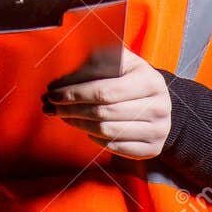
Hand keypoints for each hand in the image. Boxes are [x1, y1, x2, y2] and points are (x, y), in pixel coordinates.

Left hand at [42, 48, 171, 158]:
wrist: (161, 101)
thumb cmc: (132, 78)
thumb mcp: (120, 62)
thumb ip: (95, 63)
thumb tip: (62, 79)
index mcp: (150, 81)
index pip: (104, 90)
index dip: (74, 93)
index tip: (52, 93)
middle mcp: (159, 107)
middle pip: (103, 112)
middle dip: (71, 109)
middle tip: (51, 106)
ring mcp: (158, 130)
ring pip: (106, 131)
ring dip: (78, 124)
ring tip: (63, 116)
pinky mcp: (152, 148)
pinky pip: (115, 147)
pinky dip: (95, 138)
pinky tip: (84, 128)